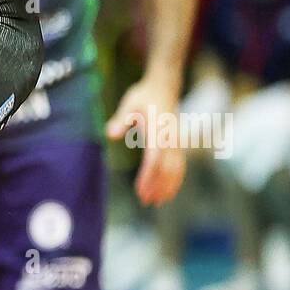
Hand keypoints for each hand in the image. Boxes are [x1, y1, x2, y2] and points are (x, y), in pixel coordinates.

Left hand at [106, 77, 186, 206]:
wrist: (164, 87)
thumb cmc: (144, 96)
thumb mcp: (129, 103)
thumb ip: (121, 119)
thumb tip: (110, 134)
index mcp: (159, 129)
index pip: (155, 158)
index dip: (148, 176)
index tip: (140, 190)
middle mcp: (171, 138)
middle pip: (167, 168)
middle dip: (157, 186)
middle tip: (145, 201)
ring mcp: (177, 142)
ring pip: (176, 169)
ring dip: (167, 187)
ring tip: (156, 202)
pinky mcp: (178, 144)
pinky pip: (180, 166)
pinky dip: (175, 180)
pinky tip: (167, 193)